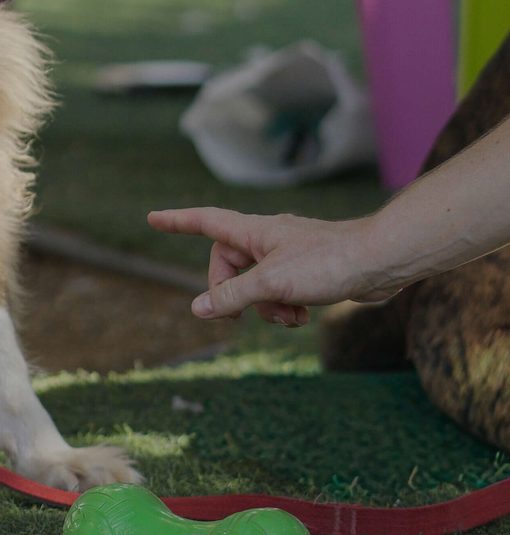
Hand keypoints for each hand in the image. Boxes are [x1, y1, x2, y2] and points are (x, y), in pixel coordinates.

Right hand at [147, 207, 397, 323]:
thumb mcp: (272, 283)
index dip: (178, 220)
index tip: (153, 218)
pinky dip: (285, 307)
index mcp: (253, 232)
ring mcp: (288, 255)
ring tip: (289, 316)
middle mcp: (267, 240)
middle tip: (244, 313)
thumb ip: (234, 296)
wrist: (380, 261)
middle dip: (235, 294)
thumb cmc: (328, 262)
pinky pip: (280, 292)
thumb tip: (199, 309)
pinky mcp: (307, 271)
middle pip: (229, 266)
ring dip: (266, 307)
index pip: (206, 222)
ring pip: (257, 284)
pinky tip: (303, 316)